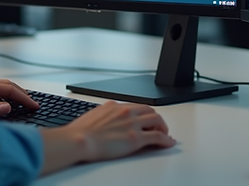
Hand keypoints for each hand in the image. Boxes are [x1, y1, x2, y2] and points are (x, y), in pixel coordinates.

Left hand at [0, 76, 39, 118]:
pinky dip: (5, 96)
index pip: (9, 89)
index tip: (34, 106)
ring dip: (15, 94)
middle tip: (34, 105)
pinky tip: (6, 104)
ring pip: (2, 87)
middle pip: (8, 85)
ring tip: (25, 103)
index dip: (23, 98)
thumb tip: (8, 107)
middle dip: (23, 94)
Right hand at [39, 101, 175, 174]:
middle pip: (149, 110)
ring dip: (163, 127)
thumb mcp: (92, 117)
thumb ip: (103, 117)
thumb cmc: (80, 133)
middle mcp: (126, 112)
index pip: (135, 106)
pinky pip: (157, 137)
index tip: (145, 119)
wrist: (79, 140)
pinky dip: (166, 139)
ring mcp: (132, 124)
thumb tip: (103, 122)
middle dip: (156, 118)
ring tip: (165, 134)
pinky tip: (169, 142)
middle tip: (158, 126)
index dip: (143, 114)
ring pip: (157, 120)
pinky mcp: (136, 138)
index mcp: (114, 106)